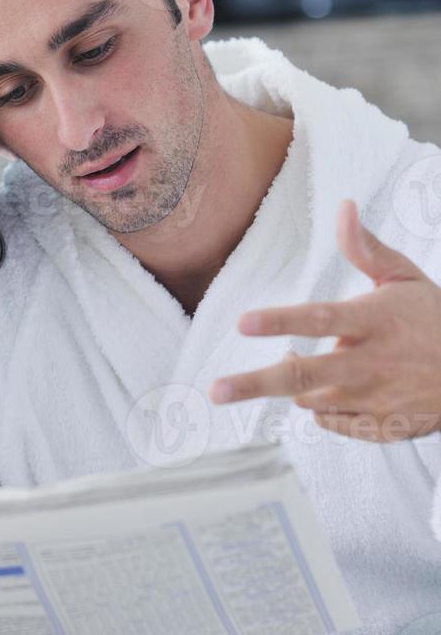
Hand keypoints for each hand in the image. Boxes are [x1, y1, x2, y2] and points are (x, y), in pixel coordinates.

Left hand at [210, 200, 440, 441]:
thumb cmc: (436, 320)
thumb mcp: (405, 279)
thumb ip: (366, 249)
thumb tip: (342, 207)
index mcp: (374, 322)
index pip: (320, 320)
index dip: (280, 322)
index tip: (242, 323)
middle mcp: (370, 364)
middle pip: (304, 375)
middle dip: (255, 384)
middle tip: (215, 391)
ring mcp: (375, 399)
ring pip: (309, 399)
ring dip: (296, 385)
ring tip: (303, 364)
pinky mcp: (381, 427)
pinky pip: (331, 421)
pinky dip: (322, 407)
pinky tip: (336, 389)